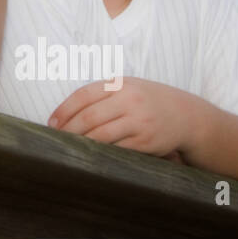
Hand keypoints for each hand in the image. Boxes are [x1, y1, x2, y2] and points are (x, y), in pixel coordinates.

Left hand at [48, 77, 198, 157]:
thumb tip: (66, 114)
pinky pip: (117, 149)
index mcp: (120, 83)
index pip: (83, 95)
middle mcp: (129, 100)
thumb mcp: (127, 87)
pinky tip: (91, 155)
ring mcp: (139, 121)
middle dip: (69, 130)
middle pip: (89, 117)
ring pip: (101, 135)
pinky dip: (101, 153)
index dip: (64, 110)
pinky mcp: (146, 141)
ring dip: (82, 143)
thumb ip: (102, 95)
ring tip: (69, 148)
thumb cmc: (147, 100)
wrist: (186, 115)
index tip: (51, 123)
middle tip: (56, 139)